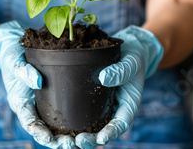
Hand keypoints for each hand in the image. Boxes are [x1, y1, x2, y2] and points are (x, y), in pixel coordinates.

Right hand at [0, 21, 75, 148]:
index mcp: (21, 103)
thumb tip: (38, 82)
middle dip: (58, 142)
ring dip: (69, 138)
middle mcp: (33, 109)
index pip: (29, 124)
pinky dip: (76, 125)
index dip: (39, 133)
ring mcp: (44, 107)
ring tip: (84, 142)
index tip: (50, 139)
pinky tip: (91, 129)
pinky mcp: (55, 101)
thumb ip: (23, 71)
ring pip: (57, 129)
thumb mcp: (14, 60)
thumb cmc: (12, 54)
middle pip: (45, 133)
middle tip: (72, 144)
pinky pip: (65, 117)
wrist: (16, 47)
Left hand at [75, 26, 163, 147]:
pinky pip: (82, 114)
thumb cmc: (132, 58)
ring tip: (66, 140)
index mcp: (128, 105)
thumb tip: (103, 77)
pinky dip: (73, 122)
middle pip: (104, 131)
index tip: (101, 139)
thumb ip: (121, 71)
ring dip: (81, 135)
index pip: (121, 124)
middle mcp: (115, 110)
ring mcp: (102, 107)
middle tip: (79, 141)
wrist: (127, 52)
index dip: (111, 133)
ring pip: (92, 126)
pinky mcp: (91, 101)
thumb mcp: (131, 62)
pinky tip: (60, 127)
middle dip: (92, 139)